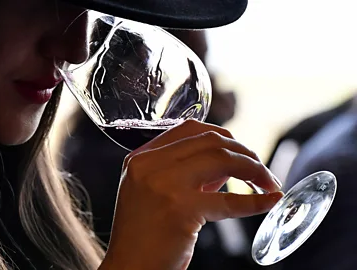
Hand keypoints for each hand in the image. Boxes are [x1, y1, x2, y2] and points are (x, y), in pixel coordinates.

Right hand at [100, 120, 282, 269]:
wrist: (128, 267)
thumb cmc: (142, 237)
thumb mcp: (152, 193)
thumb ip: (183, 173)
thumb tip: (225, 164)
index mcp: (141, 158)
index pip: (190, 128)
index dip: (223, 136)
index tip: (240, 151)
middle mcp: (150, 165)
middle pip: (210, 140)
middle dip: (244, 151)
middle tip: (260, 170)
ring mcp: (164, 184)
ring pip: (222, 158)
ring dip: (254, 169)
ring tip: (267, 183)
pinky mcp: (181, 209)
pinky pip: (230, 201)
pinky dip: (256, 201)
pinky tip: (270, 201)